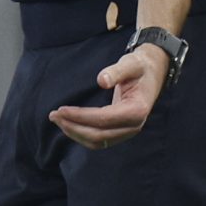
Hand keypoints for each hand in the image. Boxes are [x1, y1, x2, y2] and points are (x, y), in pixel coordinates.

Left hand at [50, 45, 166, 149]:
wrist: (152, 73)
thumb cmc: (139, 66)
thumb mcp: (131, 63)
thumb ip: (117, 71)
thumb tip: (102, 80)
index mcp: (137, 110)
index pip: (104, 119)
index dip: (81, 116)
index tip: (61, 109)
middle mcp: (134, 125)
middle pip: (99, 135)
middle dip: (73, 127)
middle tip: (53, 115)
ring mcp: (128, 131)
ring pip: (98, 142)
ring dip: (75, 133)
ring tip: (57, 120)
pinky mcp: (121, 132)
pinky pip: (99, 141)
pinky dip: (82, 135)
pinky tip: (68, 125)